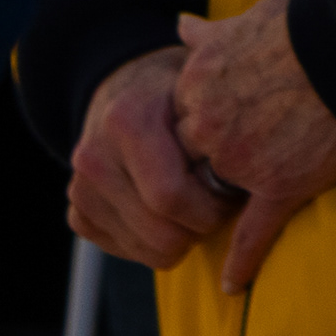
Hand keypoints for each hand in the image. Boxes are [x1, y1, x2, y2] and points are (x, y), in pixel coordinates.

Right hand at [69, 47, 231, 269]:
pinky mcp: (78, 211)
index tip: (235, 196)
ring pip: (146, 249)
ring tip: (198, 204)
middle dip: (202, 228)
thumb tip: (257, 181)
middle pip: (161, 233)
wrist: (126, 85)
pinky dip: (155, 240)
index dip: (213, 209)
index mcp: (127, 121)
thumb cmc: (179, 90)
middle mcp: (94, 156)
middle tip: (221, 206)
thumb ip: (221, 130)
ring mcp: (81, 187)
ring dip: (181, 236)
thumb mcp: (204, 92)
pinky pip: (125, 251)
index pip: (170, 196)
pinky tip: (169, 211)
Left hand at [169, 0, 335, 293]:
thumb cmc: (303, 26)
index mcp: (197, 84)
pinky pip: (252, 233)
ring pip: (218, 194)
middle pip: (192, 160)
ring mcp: (241, 162)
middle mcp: (209, 126)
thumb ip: (208, 33)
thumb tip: (180, 24)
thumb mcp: (246, 20)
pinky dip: (240, 262)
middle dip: (208, 163)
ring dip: (228, 196)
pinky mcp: (280, 187)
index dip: (200, 128)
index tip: (219, 128)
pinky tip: (232, 284)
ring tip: (248, 195)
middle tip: (236, 159)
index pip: (179, 121)